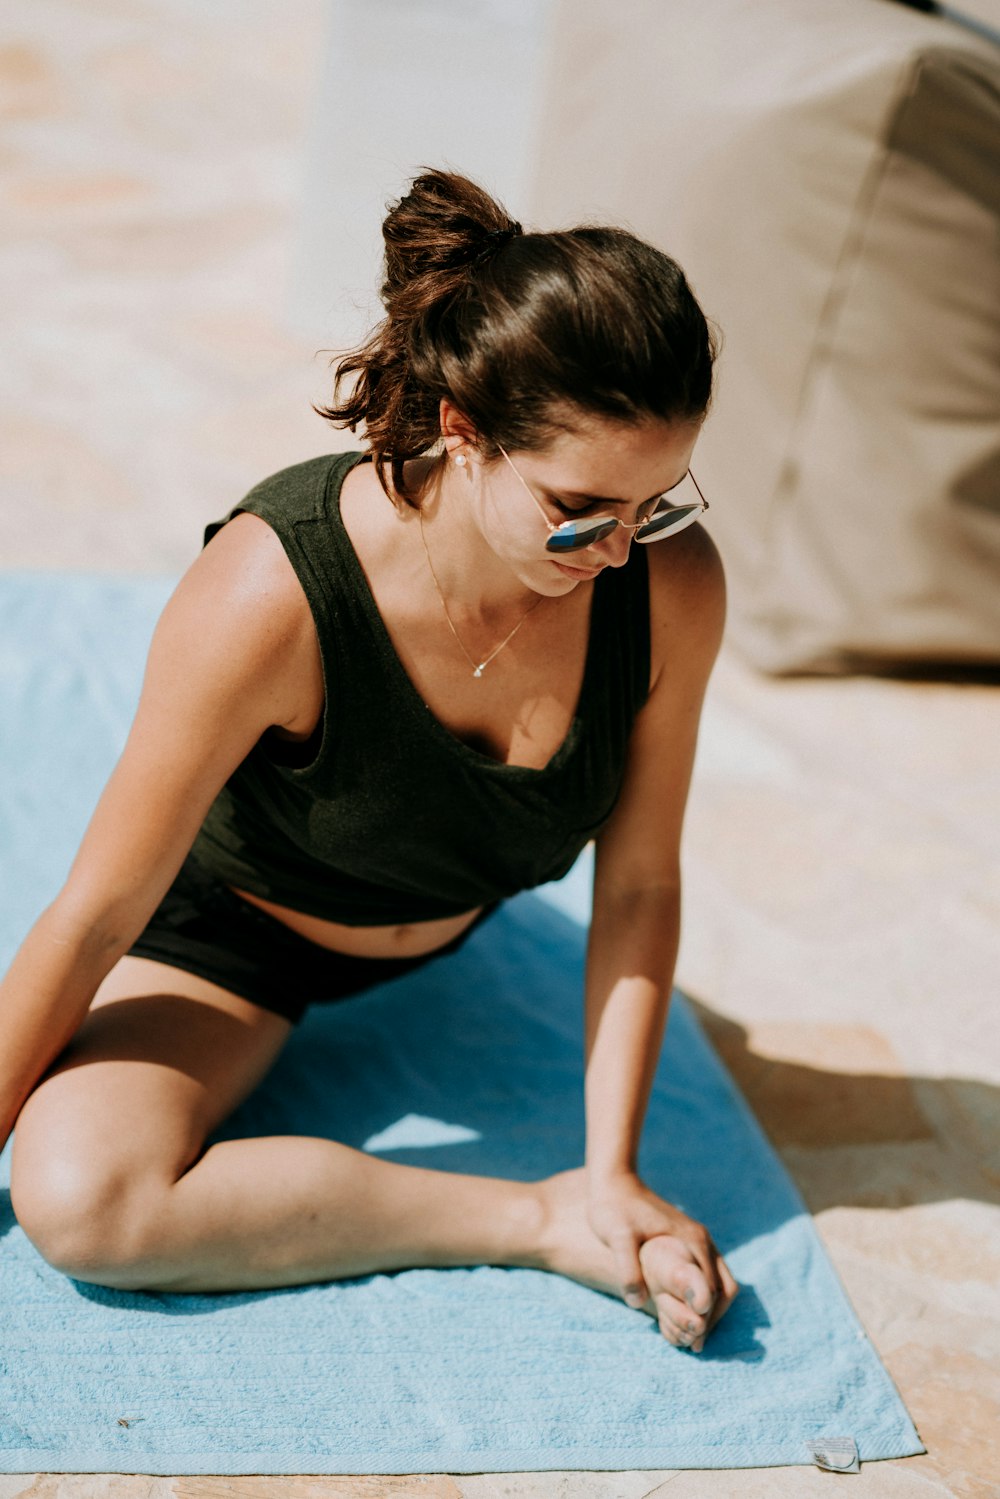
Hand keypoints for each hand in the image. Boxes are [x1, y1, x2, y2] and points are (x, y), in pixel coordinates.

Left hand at [586, 1170, 737, 1349]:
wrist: (613, 1179)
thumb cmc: (614, 1207)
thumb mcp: (616, 1237)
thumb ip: (627, 1267)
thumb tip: (637, 1301)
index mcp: (692, 1241)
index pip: (712, 1289)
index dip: (705, 1319)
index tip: (693, 1343)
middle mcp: (701, 1240)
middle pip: (724, 1287)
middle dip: (713, 1318)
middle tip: (694, 1345)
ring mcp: (696, 1239)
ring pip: (719, 1281)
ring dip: (710, 1309)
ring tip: (690, 1334)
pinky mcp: (687, 1240)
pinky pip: (706, 1273)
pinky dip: (702, 1295)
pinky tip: (682, 1309)